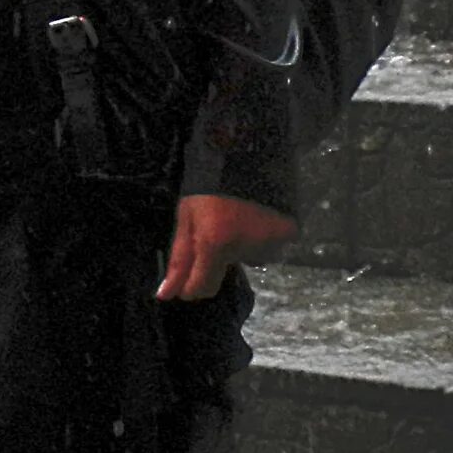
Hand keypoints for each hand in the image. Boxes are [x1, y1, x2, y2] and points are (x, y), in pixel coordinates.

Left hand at [159, 193, 296, 301]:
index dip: (189, 289)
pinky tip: (252, 220)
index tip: (184, 282)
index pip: (201, 287)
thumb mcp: (186, 219)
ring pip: (244, 262)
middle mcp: (242, 249)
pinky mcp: (287, 236)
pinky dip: (257, 241)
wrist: (246, 158)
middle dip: (210, 266)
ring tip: (234, 222)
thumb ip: (179, 259)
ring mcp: (268, 244)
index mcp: (213, 244)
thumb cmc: (208, 188)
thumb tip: (164, 295)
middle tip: (210, 239)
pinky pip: (265, 250)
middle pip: (221, 278)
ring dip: (236, 250)